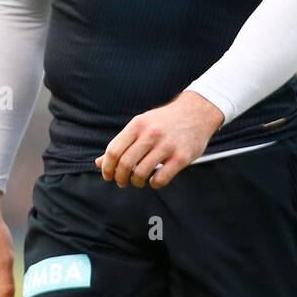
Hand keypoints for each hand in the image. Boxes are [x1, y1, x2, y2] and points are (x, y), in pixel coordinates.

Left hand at [95, 91, 224, 189]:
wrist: (197, 112)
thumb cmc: (164, 122)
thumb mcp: (141, 125)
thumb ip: (121, 143)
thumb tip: (98, 163)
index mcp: (138, 125)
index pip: (114, 151)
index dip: (107, 167)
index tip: (108, 175)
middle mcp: (151, 134)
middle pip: (125, 163)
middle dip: (120, 178)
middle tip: (122, 182)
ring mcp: (167, 145)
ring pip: (141, 173)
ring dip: (136, 182)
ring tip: (138, 181)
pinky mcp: (182, 157)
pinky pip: (161, 178)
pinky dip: (153, 184)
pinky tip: (154, 180)